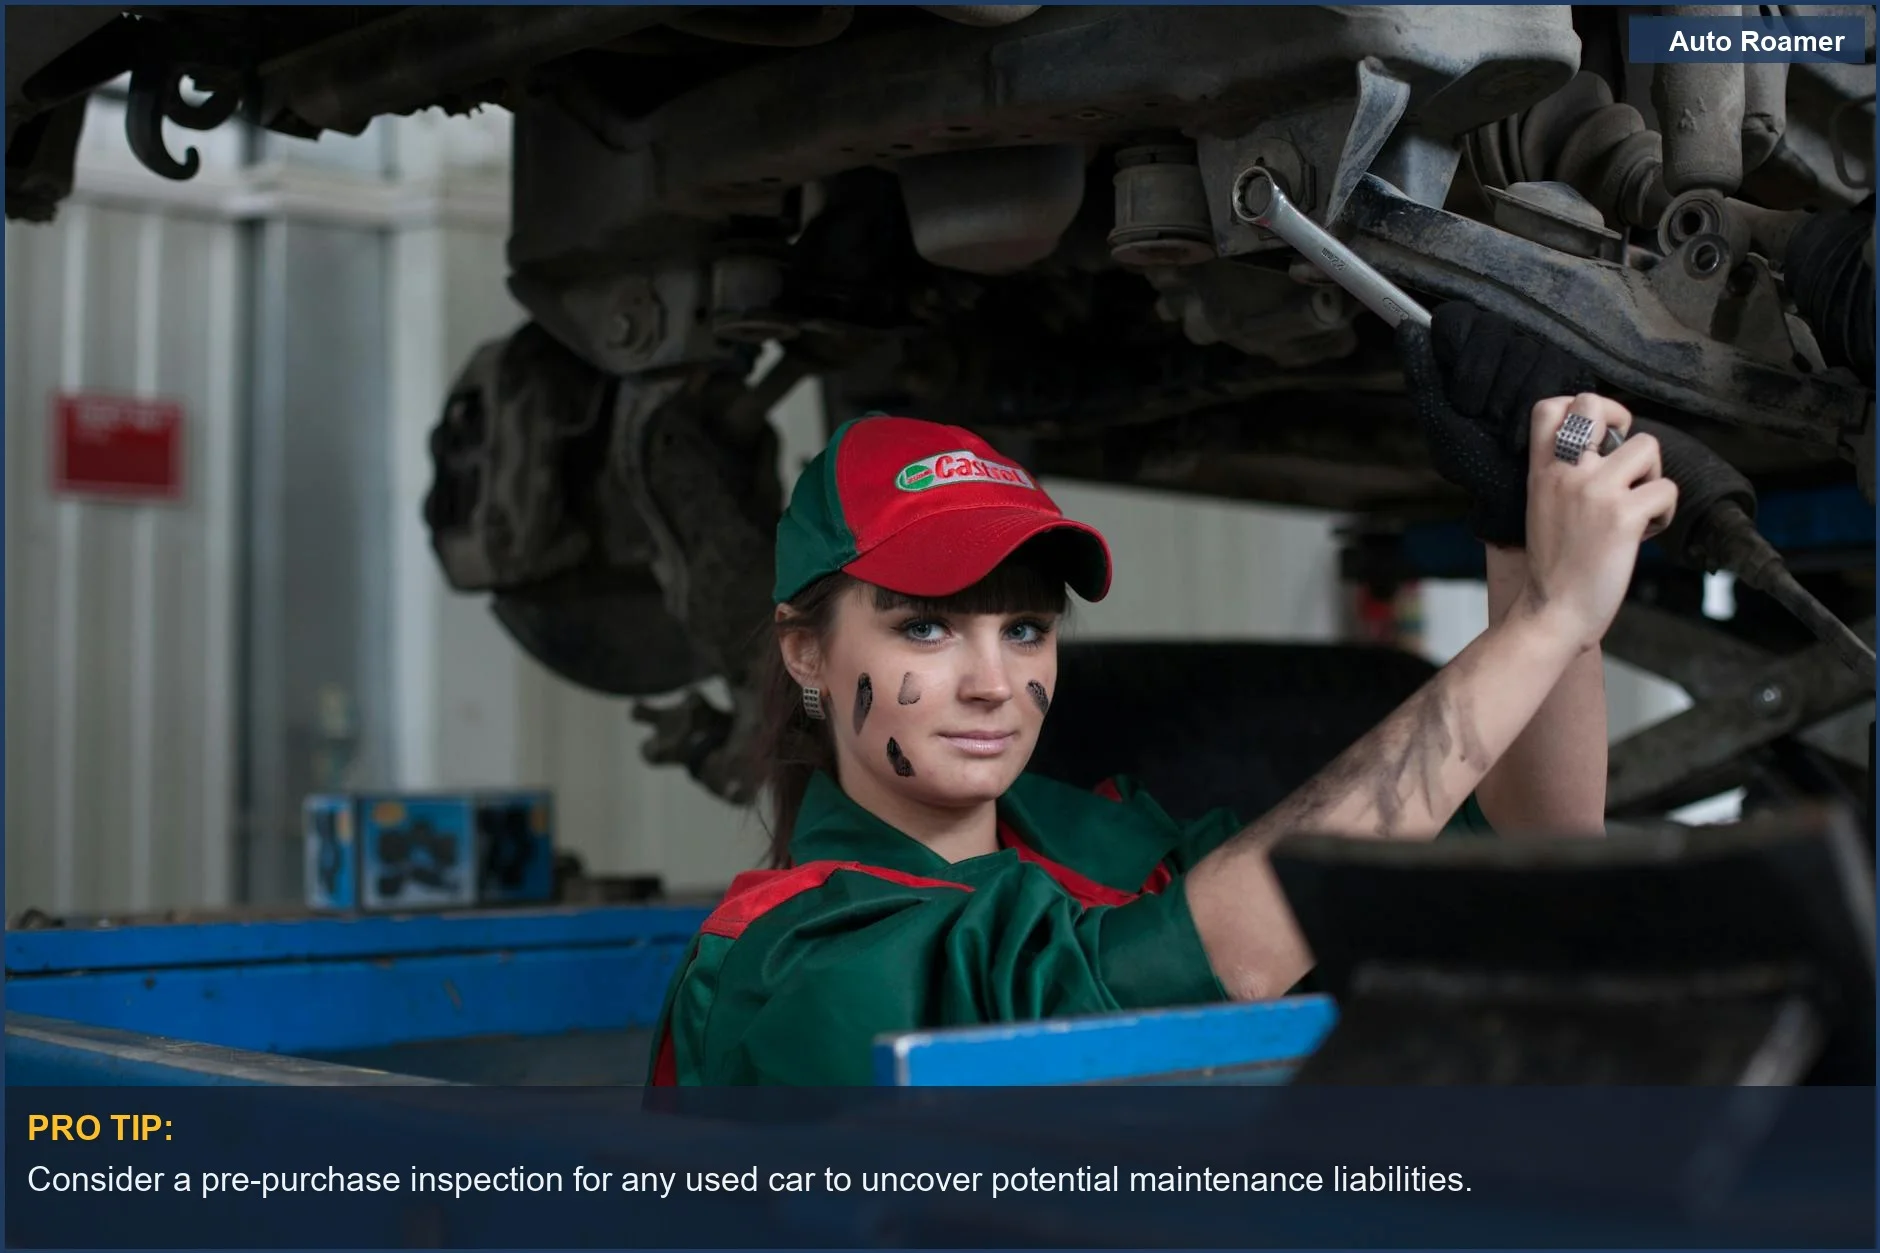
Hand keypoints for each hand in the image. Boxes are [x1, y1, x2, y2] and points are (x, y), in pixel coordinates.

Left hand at [1396, 303, 1596, 547]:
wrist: (1511, 493)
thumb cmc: (1473, 459)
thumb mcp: (1438, 420)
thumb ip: (1421, 374)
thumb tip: (1408, 328)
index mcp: (1463, 354)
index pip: (1456, 318)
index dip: (1454, 352)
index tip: (1453, 390)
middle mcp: (1500, 346)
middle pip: (1491, 328)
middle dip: (1479, 379)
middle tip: (1476, 415)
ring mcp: (1535, 354)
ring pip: (1522, 348)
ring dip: (1504, 398)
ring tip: (1499, 427)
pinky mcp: (1568, 370)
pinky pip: (1551, 366)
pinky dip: (1529, 406)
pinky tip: (1520, 433)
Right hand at [1519, 394, 1678, 652]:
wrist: (1553, 611)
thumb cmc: (1554, 566)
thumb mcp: (1543, 507)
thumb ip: (1564, 475)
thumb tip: (1607, 449)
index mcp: (1541, 471)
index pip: (1551, 407)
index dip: (1583, 406)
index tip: (1599, 432)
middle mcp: (1566, 472)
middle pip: (1595, 405)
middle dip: (1622, 423)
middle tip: (1627, 460)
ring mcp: (1595, 491)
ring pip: (1648, 446)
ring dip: (1652, 476)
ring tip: (1637, 507)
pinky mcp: (1624, 516)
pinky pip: (1667, 490)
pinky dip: (1664, 514)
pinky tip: (1644, 534)